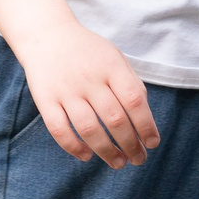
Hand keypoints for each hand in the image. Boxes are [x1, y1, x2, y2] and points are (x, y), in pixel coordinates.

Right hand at [22, 22, 160, 166]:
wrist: (47, 35)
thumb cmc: (88, 52)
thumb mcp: (114, 57)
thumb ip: (130, 83)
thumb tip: (144, 119)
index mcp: (111, 66)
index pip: (134, 100)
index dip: (146, 125)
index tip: (152, 143)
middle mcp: (89, 78)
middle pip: (114, 119)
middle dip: (130, 145)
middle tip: (138, 159)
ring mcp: (66, 90)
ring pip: (89, 129)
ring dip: (106, 151)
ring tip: (119, 163)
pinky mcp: (45, 100)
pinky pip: (59, 129)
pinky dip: (74, 147)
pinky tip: (87, 155)